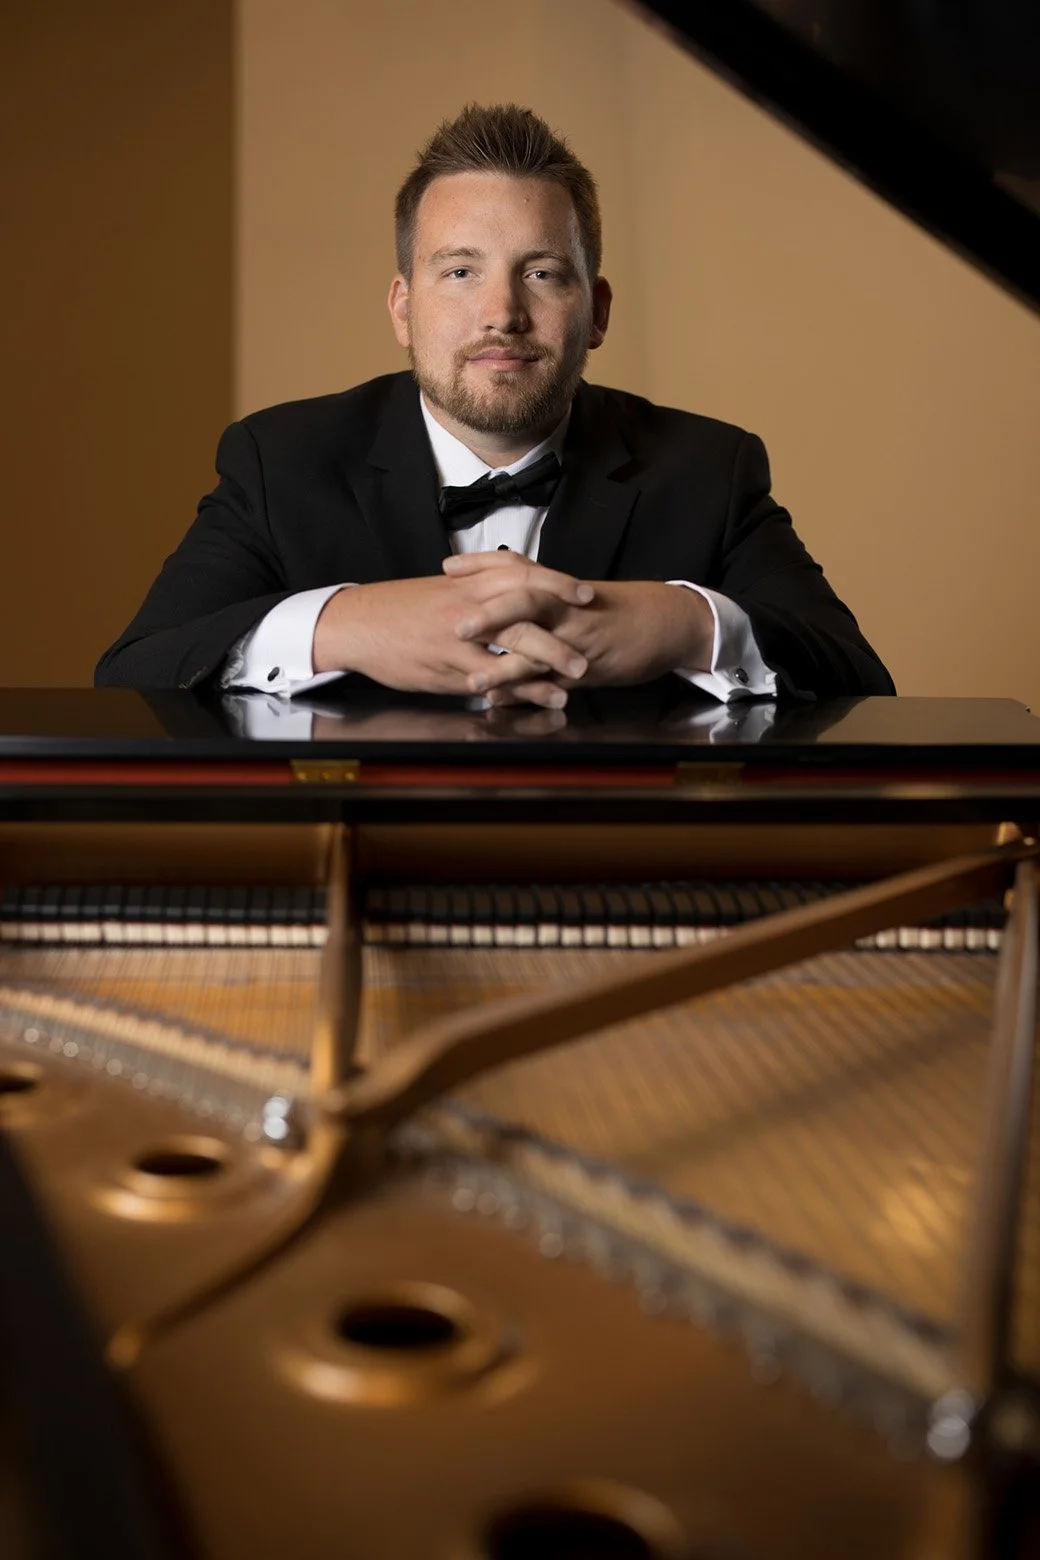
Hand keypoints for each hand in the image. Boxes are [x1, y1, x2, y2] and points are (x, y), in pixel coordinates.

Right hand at [313, 562, 592, 707]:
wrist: (356, 624)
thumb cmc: (399, 610)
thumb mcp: (441, 592)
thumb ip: (476, 593)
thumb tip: (508, 597)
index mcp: (469, 583)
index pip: (521, 573)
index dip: (556, 581)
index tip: (585, 592)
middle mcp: (469, 604)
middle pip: (526, 604)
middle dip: (563, 620)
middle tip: (594, 634)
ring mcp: (459, 636)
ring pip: (514, 642)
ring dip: (552, 658)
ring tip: (580, 674)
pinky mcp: (448, 666)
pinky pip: (492, 677)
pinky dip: (520, 689)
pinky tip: (541, 699)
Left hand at [447, 554, 714, 704]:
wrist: (669, 622)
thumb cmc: (620, 610)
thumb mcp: (578, 597)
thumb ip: (543, 597)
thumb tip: (502, 597)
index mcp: (560, 587)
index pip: (517, 567)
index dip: (482, 564)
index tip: (448, 567)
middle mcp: (567, 608)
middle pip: (526, 602)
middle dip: (489, 613)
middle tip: (457, 625)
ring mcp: (579, 639)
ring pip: (539, 648)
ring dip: (504, 665)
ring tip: (473, 680)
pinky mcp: (591, 669)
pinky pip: (555, 683)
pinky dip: (528, 695)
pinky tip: (504, 704)